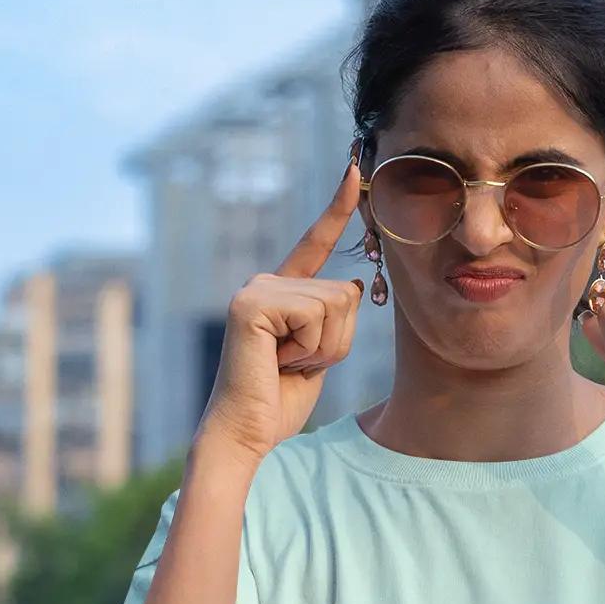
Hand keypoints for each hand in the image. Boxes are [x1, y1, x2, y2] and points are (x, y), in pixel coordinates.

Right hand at [198, 159, 367, 466]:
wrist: (248, 433)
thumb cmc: (280, 401)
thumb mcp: (322, 354)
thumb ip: (335, 319)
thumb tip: (352, 287)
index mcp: (281, 292)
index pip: (315, 244)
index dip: (337, 209)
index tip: (356, 170)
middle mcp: (265, 282)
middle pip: (344, 293)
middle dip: (336, 342)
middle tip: (296, 365)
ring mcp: (255, 290)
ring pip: (336, 304)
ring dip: (324, 349)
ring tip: (285, 365)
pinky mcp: (251, 304)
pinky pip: (316, 315)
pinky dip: (309, 349)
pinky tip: (277, 363)